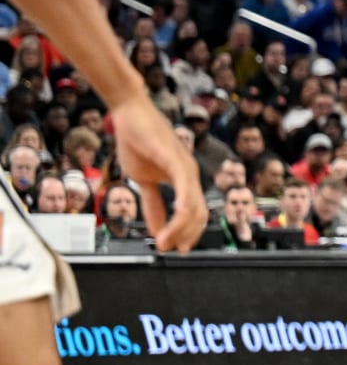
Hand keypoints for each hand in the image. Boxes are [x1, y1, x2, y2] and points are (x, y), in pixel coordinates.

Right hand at [112, 99, 205, 252]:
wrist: (129, 114)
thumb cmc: (137, 142)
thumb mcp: (142, 181)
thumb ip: (153, 203)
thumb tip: (156, 227)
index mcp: (184, 180)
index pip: (194, 213)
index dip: (187, 234)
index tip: (176, 249)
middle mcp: (190, 174)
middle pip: (199, 214)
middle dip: (186, 236)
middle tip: (171, 250)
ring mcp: (186, 166)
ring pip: (192, 205)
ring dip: (180, 228)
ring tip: (165, 242)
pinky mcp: (176, 159)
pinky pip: (184, 186)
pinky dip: (182, 205)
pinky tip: (178, 217)